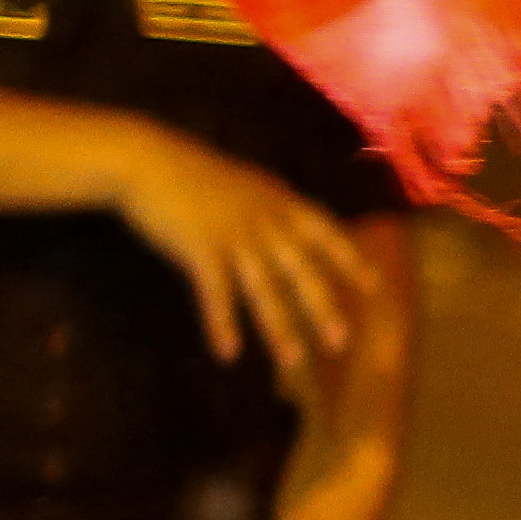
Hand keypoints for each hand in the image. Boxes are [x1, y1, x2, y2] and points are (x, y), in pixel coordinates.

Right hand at [113, 126, 367, 384]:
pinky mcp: (199, 248)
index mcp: (278, 202)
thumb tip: (292, 224)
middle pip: (300, 269)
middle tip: (341, 342)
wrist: (146, 158)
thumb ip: (270, 206)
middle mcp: (263, 220)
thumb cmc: (193, 174)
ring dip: (278, 328)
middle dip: (321, 307)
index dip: (350, 260)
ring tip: (293, 361)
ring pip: (263, 288)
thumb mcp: (245, 184)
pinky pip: (216, 293)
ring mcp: (233, 235)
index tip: (373, 287)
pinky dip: (222, 324)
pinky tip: (228, 354)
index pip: (325, 233)